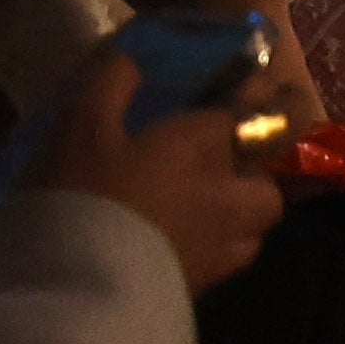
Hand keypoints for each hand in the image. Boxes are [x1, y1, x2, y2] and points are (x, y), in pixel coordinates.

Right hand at [30, 40, 281, 294]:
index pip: (250, 113)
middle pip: (267, 179)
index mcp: (204, 145)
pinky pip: (233, 257)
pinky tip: (192, 245)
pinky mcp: (209, 284)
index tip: (261, 90)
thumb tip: (134, 59)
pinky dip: (223, 247)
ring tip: (208, 210)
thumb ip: (111, 85)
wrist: (77, 284)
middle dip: (254, 171)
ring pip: (258, 222)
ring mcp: (225, 243)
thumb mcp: (80, 125)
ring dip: (244, 212)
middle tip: (221, 168)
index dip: (254, 100)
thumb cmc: (82, 191)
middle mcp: (229, 193)